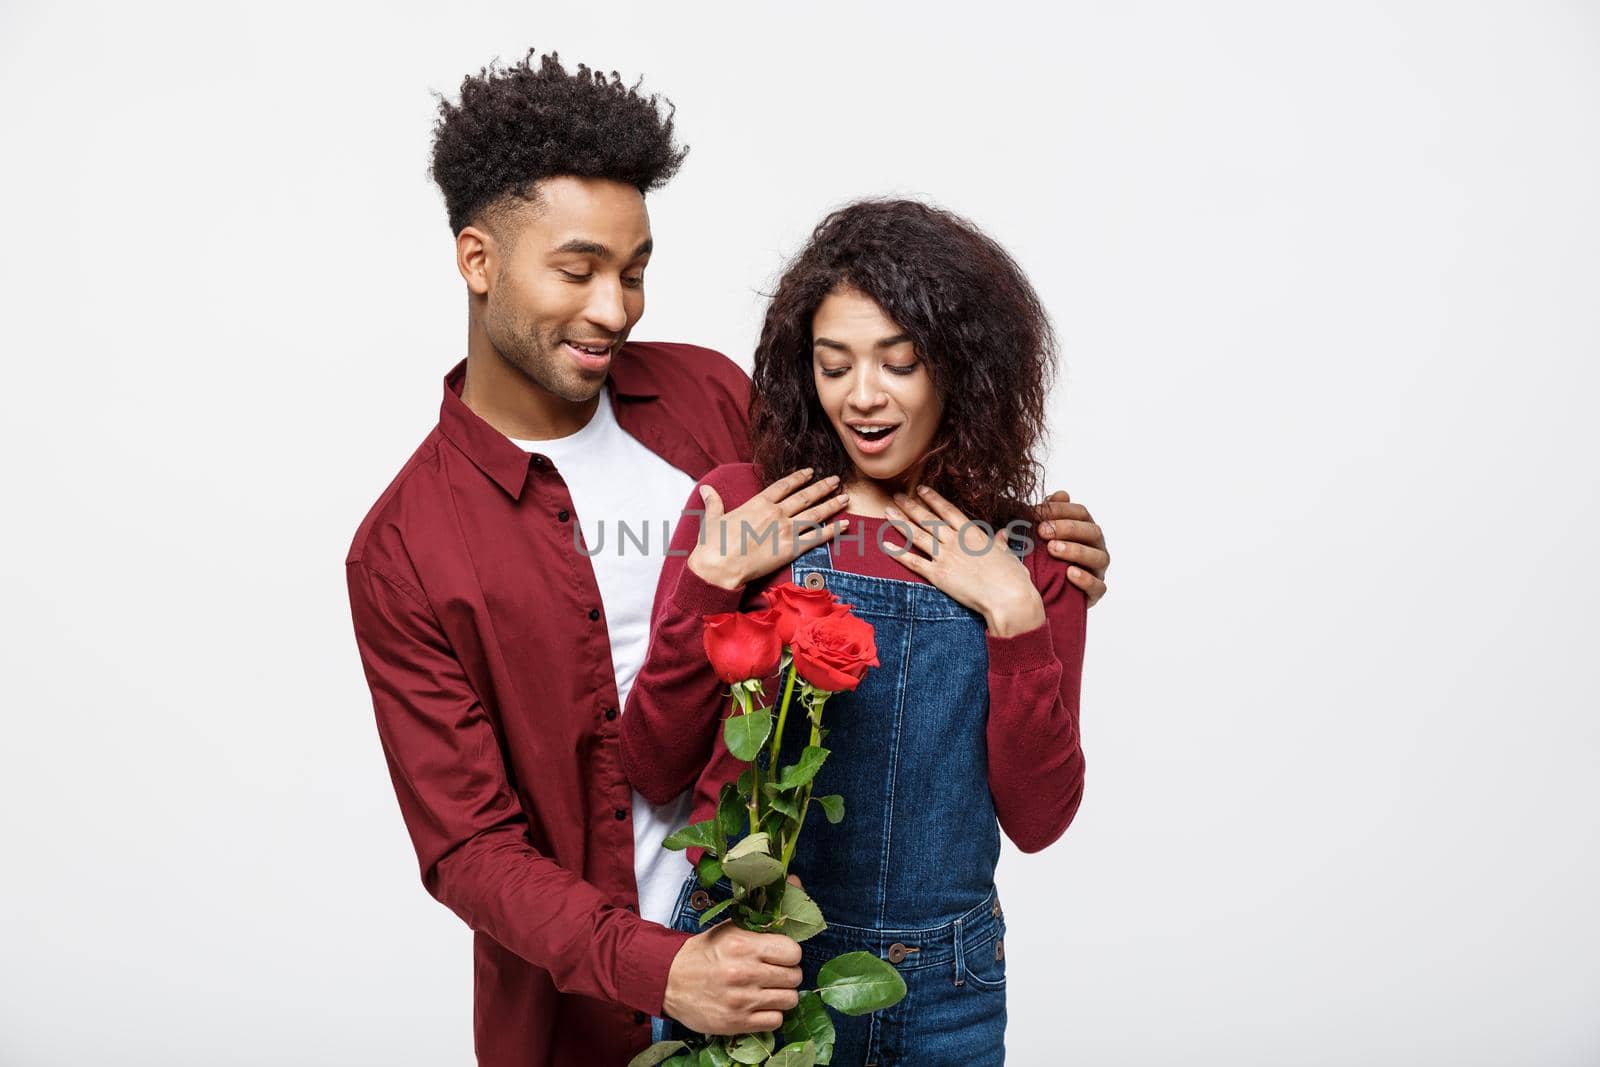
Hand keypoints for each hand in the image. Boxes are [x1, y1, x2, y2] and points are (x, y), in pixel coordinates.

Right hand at [662, 920, 803, 1035]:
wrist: (669, 980)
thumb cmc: (704, 952)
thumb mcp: (731, 926)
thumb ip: (764, 910)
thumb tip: (795, 881)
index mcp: (743, 945)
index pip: (793, 952)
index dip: (789, 953)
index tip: (780, 954)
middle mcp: (744, 973)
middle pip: (794, 977)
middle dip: (787, 973)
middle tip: (773, 972)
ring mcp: (741, 1001)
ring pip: (790, 1000)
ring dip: (781, 995)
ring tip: (767, 989)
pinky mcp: (737, 1023)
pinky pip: (776, 1021)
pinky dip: (771, 1014)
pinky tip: (758, 1005)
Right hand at [688, 468, 849, 589]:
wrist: (719, 567)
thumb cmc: (713, 544)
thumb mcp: (713, 518)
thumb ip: (714, 502)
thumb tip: (706, 489)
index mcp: (758, 503)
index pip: (784, 486)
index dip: (799, 477)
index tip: (810, 472)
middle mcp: (775, 513)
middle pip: (805, 496)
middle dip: (822, 487)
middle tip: (836, 480)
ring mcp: (785, 530)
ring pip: (815, 514)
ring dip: (832, 505)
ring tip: (845, 497)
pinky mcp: (791, 549)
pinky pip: (817, 538)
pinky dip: (833, 531)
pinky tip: (845, 525)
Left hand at [885, 486, 1045, 637]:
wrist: (1008, 597)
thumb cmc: (1013, 578)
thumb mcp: (1008, 554)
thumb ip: (1000, 542)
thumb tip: (1002, 534)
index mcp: (973, 533)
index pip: (948, 510)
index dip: (933, 498)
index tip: (921, 489)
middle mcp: (956, 541)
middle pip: (928, 519)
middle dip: (911, 506)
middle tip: (896, 496)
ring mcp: (945, 556)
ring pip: (917, 535)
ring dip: (901, 522)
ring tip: (887, 511)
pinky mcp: (938, 575)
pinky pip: (913, 562)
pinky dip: (899, 554)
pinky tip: (886, 545)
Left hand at [1032, 490, 1109, 606]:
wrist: (1045, 593)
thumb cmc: (1045, 558)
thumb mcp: (1042, 535)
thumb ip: (1050, 514)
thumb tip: (1061, 494)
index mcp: (1084, 529)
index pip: (1081, 513)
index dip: (1061, 510)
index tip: (1037, 512)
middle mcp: (1095, 547)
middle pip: (1092, 532)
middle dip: (1068, 528)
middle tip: (1042, 531)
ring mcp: (1097, 570)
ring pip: (1098, 557)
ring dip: (1076, 551)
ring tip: (1053, 549)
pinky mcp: (1095, 592)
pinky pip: (1098, 586)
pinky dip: (1086, 580)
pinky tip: (1070, 574)